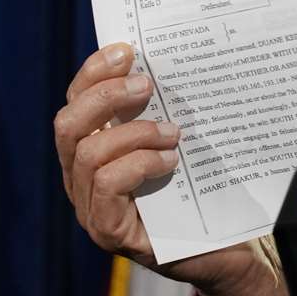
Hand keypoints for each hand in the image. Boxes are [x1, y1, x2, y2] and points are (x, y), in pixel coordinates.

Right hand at [55, 44, 288, 295]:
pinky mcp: (108, 231)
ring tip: (174, 132)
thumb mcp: (184, 139)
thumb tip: (175, 57)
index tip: (127, 49)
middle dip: (104, 96)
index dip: (94, 71)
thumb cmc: (205, 187)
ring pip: (86, 154)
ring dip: (132, 133)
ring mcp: (90, 207)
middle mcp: (82, 177)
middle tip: (147, 84)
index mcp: (95, 146)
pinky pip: (105, 186)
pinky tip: (170, 162)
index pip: (77, 101)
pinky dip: (137, 165)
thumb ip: (168, 108)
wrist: (228, 246)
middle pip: (67, 125)